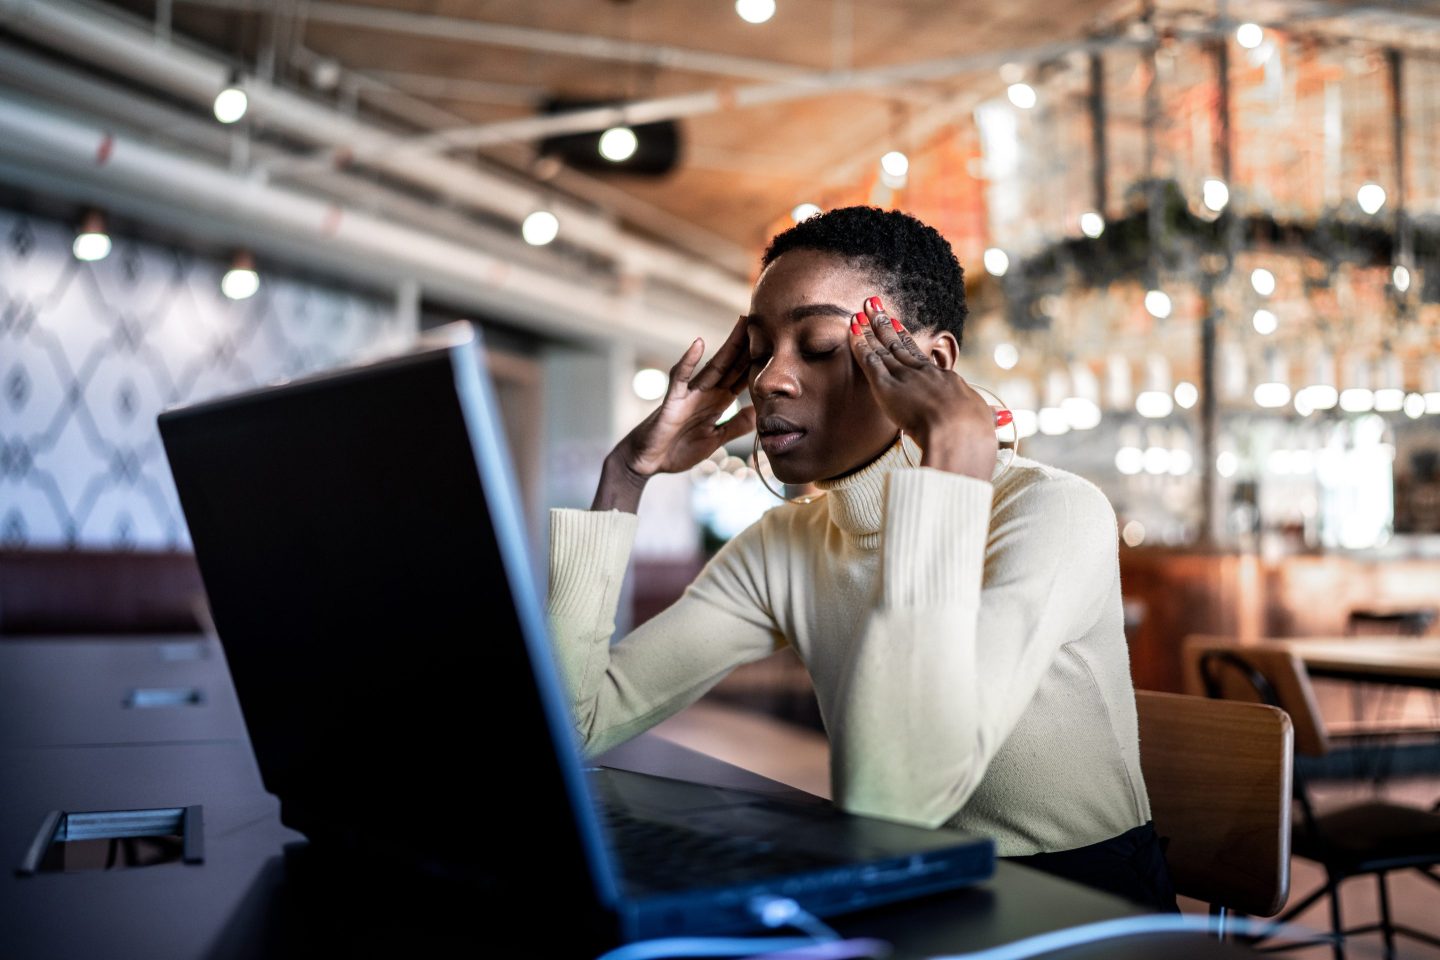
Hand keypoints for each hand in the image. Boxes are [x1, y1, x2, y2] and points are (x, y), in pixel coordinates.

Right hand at [593, 317, 755, 511]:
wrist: (648, 462)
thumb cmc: (677, 450)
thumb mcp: (715, 440)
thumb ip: (736, 426)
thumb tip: (760, 413)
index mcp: (717, 403)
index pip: (742, 379)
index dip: (759, 363)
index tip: (778, 346)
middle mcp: (705, 394)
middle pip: (732, 366)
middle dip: (748, 346)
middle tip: (766, 322)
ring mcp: (689, 394)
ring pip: (712, 366)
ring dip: (727, 345)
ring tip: (742, 324)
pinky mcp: (672, 400)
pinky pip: (680, 377)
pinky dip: (688, 360)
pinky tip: (699, 344)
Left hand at [848, 298, 996, 480]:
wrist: (960, 432)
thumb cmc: (974, 432)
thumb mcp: (983, 422)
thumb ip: (988, 418)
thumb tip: (1002, 418)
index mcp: (947, 382)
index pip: (922, 360)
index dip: (907, 341)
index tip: (897, 325)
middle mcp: (924, 374)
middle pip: (901, 345)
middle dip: (885, 325)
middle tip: (873, 305)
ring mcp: (905, 378)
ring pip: (883, 350)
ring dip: (869, 330)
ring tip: (860, 312)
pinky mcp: (886, 387)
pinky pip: (870, 363)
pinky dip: (860, 346)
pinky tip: (852, 332)